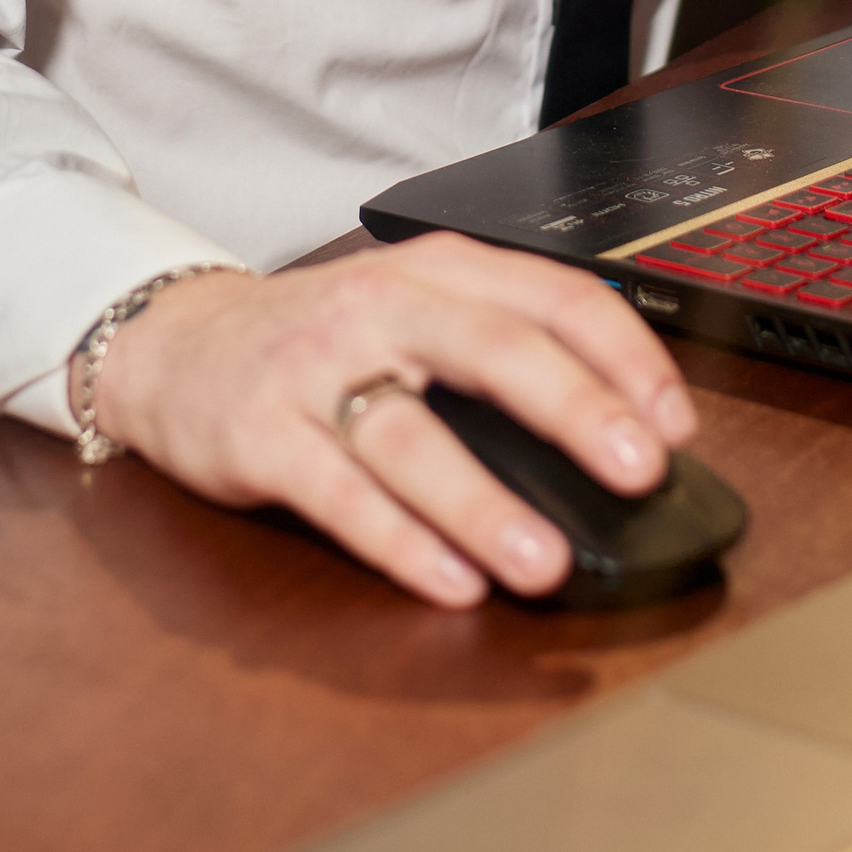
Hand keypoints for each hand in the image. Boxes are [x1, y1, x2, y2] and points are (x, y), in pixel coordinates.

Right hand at [91, 233, 697, 608]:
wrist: (177, 343)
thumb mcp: (415, 310)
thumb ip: (504, 348)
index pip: (553, 296)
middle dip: (574, 411)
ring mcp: (315, 370)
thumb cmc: (323, 338)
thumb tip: (623, 433)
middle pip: (493, 350)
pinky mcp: (261, 435)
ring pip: (412, 435)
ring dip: (486, 504)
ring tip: (545, 562)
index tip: (675, 425)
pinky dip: (401, 542)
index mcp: (437, 271)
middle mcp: (380, 307)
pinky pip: (340, 495)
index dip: (624, 358)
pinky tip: (452, 580)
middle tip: (637, 472)